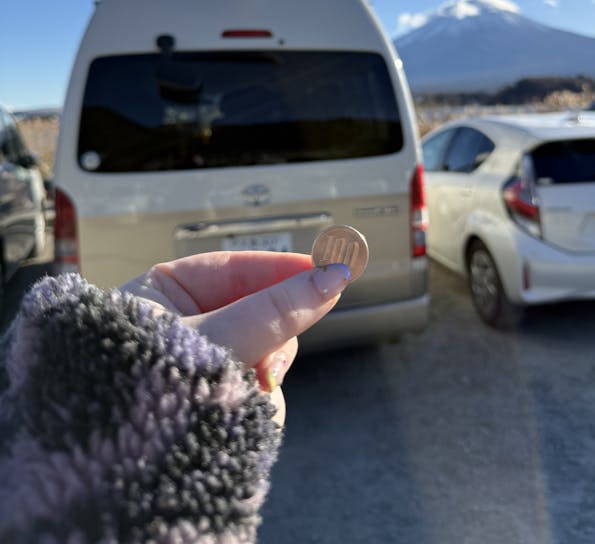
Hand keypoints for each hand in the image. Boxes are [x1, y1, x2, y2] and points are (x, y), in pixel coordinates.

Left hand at [122, 251, 351, 424]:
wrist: (105, 483)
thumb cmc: (139, 394)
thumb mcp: (212, 342)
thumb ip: (273, 312)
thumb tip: (331, 277)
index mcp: (162, 293)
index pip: (235, 269)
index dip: (282, 269)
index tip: (329, 270)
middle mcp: (180, 327)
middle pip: (256, 313)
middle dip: (272, 336)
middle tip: (277, 359)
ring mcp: (195, 368)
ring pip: (261, 355)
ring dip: (262, 376)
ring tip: (239, 400)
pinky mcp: (208, 405)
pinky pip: (251, 392)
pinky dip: (251, 406)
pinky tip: (231, 423)